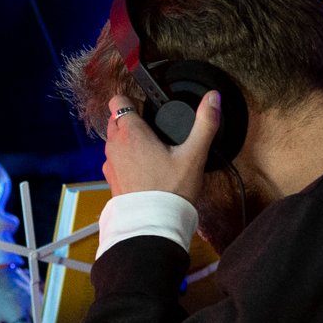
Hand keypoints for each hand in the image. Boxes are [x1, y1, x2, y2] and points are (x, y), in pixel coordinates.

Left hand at [105, 93, 222, 205]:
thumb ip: (205, 123)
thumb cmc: (170, 191)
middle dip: (132, 121)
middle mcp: (114, 145)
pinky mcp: (111, 180)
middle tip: (155, 132)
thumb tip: (213, 98)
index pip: (118, 100)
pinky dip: (126, 160)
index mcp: (130, 132)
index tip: (148, 110)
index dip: (133, 100)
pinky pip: (115, 160)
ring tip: (152, 152)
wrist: (154, 224)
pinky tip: (146, 170)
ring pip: (114, 141)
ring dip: (128, 141)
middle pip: (116, 120)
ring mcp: (110, 163)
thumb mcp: (194, 155)